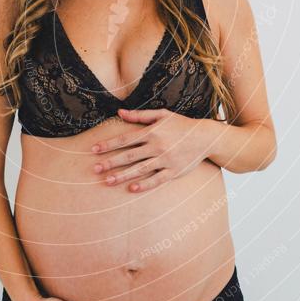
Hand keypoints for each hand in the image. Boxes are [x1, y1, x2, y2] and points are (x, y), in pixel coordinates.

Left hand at [91, 107, 208, 192]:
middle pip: (129, 156)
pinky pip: (157, 179)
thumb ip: (140, 115)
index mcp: (152, 132)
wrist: (205, 137)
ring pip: (140, 169)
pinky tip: (131, 188)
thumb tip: (120, 112)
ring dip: (122, 175)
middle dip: (110, 162)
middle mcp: (157, 146)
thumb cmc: (182, 125)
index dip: (108, 144)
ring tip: (107, 181)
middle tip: (95, 169)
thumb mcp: (162, 115)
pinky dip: (144, 184)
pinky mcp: (174, 171)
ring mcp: (165, 160)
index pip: (125, 139)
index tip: (93, 149)